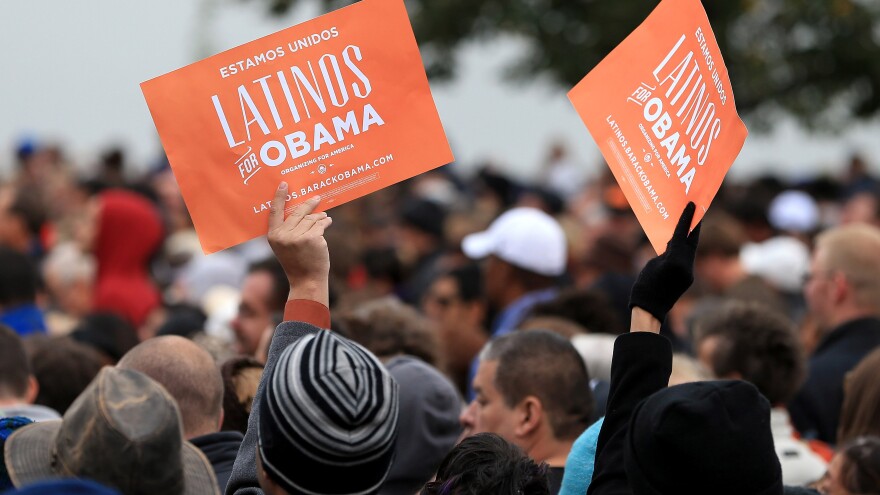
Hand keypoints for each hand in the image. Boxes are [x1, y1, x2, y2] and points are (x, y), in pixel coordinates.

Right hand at [267, 183, 331, 304]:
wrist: (307, 280)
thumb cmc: (297, 262)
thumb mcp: (285, 246)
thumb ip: (288, 229)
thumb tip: (303, 210)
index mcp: (274, 236)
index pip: (275, 212)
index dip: (279, 197)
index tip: (283, 184)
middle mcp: (284, 235)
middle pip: (297, 212)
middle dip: (309, 204)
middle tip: (317, 198)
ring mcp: (298, 236)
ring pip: (311, 218)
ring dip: (320, 216)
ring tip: (325, 216)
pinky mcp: (312, 238)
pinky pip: (320, 224)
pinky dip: (325, 222)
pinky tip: (328, 221)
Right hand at [629, 202, 700, 323]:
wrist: (649, 309)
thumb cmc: (644, 285)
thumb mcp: (652, 264)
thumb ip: (665, 252)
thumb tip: (674, 245)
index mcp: (675, 260)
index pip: (682, 235)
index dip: (686, 218)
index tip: (692, 204)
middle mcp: (686, 266)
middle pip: (693, 241)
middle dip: (695, 225)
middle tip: (698, 210)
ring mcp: (689, 273)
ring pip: (691, 251)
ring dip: (691, 238)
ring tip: (690, 224)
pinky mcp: (688, 279)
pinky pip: (687, 260)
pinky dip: (685, 250)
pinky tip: (681, 244)